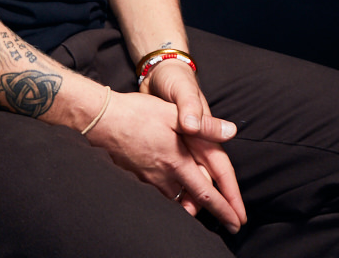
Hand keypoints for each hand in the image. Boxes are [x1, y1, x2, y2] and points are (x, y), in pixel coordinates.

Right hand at [86, 84, 245, 232]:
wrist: (101, 121)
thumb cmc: (137, 113)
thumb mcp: (173, 113)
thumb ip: (205, 126)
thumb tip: (231, 131)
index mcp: (178, 160)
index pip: (208, 192)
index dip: (225, 208)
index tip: (237, 222)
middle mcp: (166, 176)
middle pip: (195, 202)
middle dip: (215, 214)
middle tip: (230, 225)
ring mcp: (150, 180)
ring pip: (177, 201)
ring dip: (191, 207)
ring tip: (203, 210)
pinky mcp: (137, 179)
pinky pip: (160, 195)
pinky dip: (173, 199)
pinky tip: (175, 196)